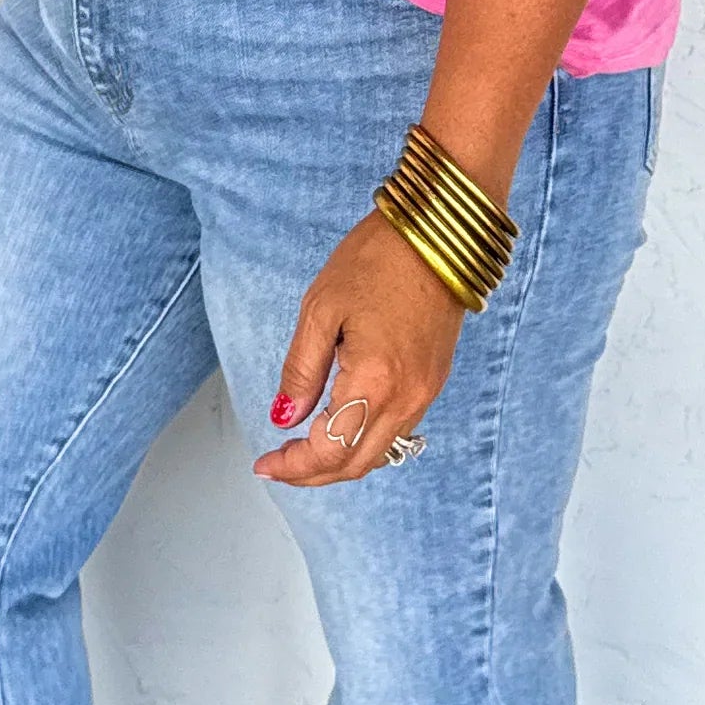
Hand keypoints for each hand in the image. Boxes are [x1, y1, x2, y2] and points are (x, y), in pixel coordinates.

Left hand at [254, 209, 463, 485]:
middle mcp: (408, 397)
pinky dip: (365, 441)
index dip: (294, 466)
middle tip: (279, 464)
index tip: (265, 463)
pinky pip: (398, 431)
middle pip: (356, 464)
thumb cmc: (378, 259)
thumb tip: (284, 418)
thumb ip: (301, 371)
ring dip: (340, 461)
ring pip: (380, 453)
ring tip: (303, 449)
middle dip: (314, 473)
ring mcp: (426, 392)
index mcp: (375, 380)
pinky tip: (341, 425)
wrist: (439, 232)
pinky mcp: (434, 380)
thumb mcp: (320, 309)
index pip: (330, 451)